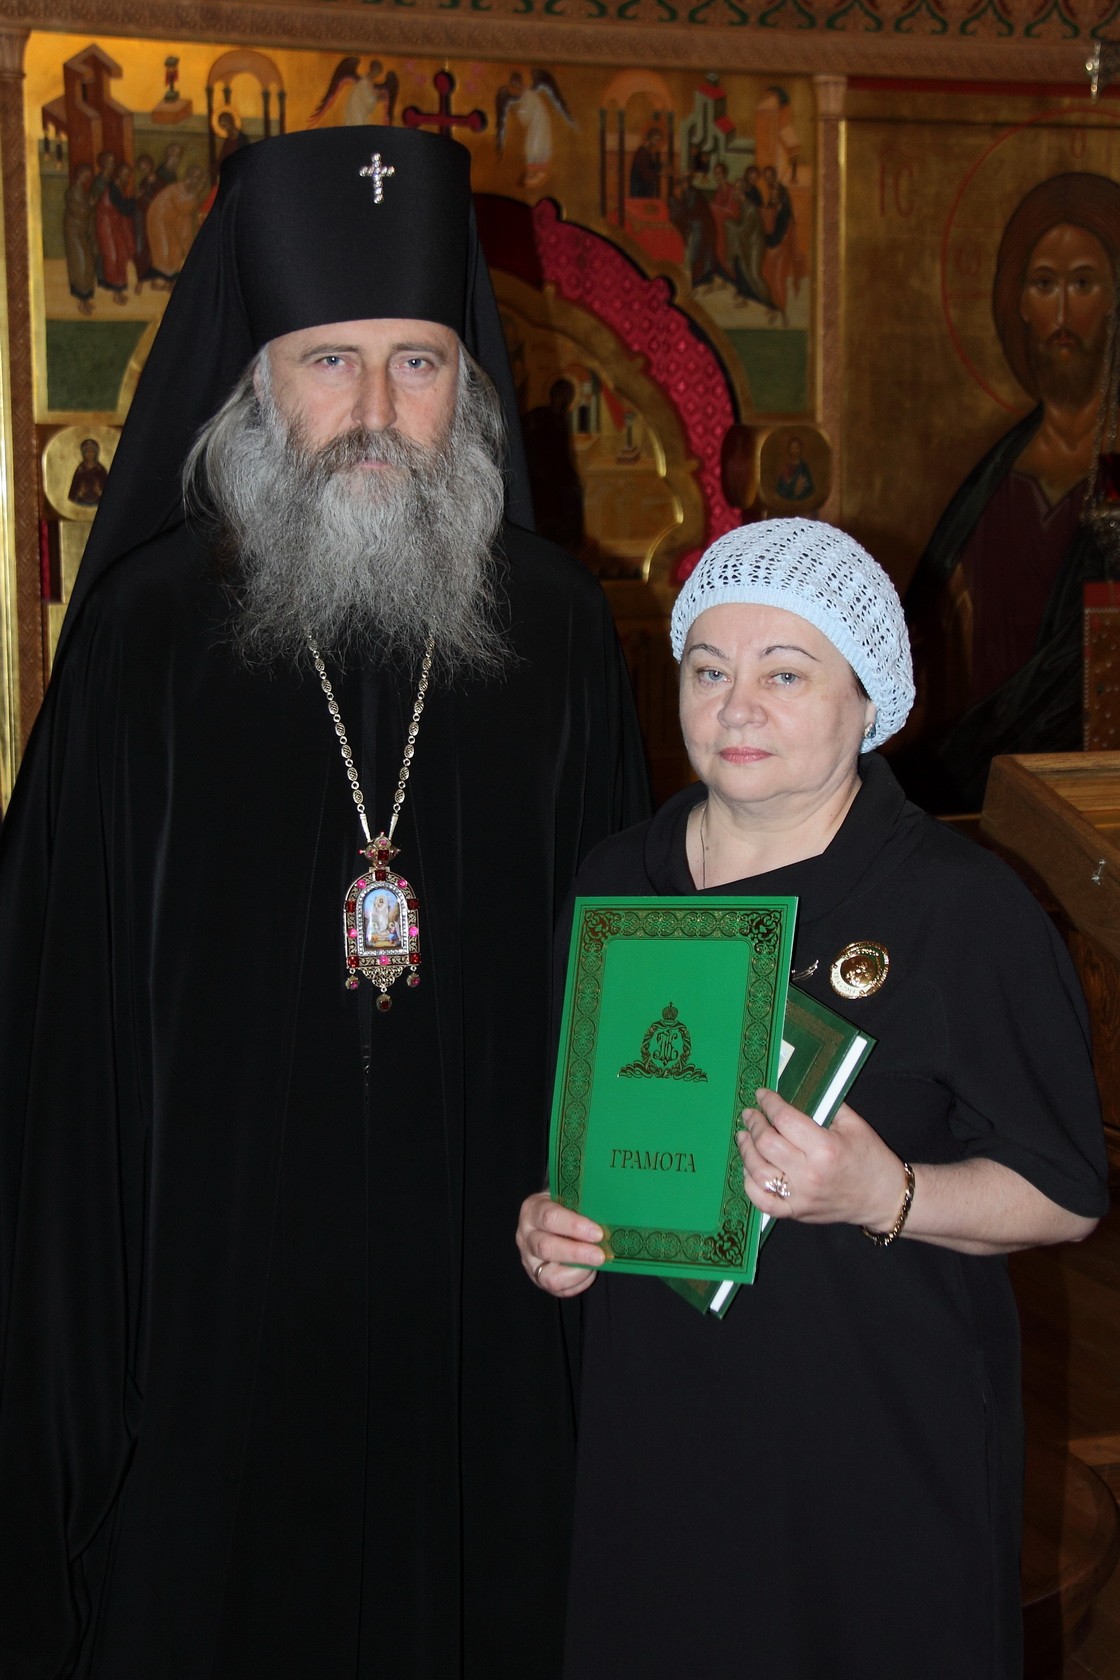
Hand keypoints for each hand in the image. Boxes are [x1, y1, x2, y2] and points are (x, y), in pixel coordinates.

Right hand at [516, 1190, 604, 1296]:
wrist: (554, 1219)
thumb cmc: (566, 1207)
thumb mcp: (570, 1198)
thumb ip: (583, 1204)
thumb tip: (609, 1213)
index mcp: (533, 1209)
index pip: (549, 1217)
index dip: (574, 1226)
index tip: (597, 1233)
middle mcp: (526, 1235)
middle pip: (546, 1248)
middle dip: (577, 1253)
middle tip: (600, 1255)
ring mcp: (529, 1259)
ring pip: (548, 1275)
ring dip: (577, 1272)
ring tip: (596, 1265)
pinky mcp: (537, 1278)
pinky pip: (557, 1289)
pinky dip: (577, 1283)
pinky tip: (589, 1272)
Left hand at [737, 1088, 907, 1231]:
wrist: (884, 1198)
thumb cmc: (871, 1159)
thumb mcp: (854, 1125)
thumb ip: (825, 1106)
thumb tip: (796, 1091)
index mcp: (825, 1149)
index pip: (785, 1120)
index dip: (770, 1103)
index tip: (762, 1095)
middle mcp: (809, 1174)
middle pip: (766, 1144)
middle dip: (754, 1123)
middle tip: (750, 1114)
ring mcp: (801, 1196)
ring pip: (758, 1172)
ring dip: (746, 1151)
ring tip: (743, 1137)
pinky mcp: (797, 1212)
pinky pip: (763, 1202)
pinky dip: (750, 1185)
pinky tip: (749, 1169)